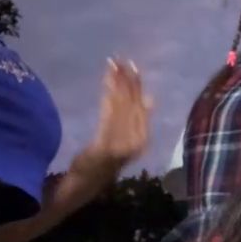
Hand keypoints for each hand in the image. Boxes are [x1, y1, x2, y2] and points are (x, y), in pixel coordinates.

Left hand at [74, 59, 151, 178]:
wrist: (88, 183)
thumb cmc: (104, 163)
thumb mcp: (123, 140)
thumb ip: (135, 119)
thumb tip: (151, 97)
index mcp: (142, 137)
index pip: (141, 105)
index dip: (137, 84)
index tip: (132, 65)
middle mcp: (137, 138)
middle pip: (132, 103)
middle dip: (128, 79)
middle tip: (123, 59)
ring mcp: (123, 142)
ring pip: (121, 104)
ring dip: (118, 82)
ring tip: (114, 63)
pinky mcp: (108, 143)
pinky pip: (109, 112)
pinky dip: (108, 94)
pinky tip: (106, 80)